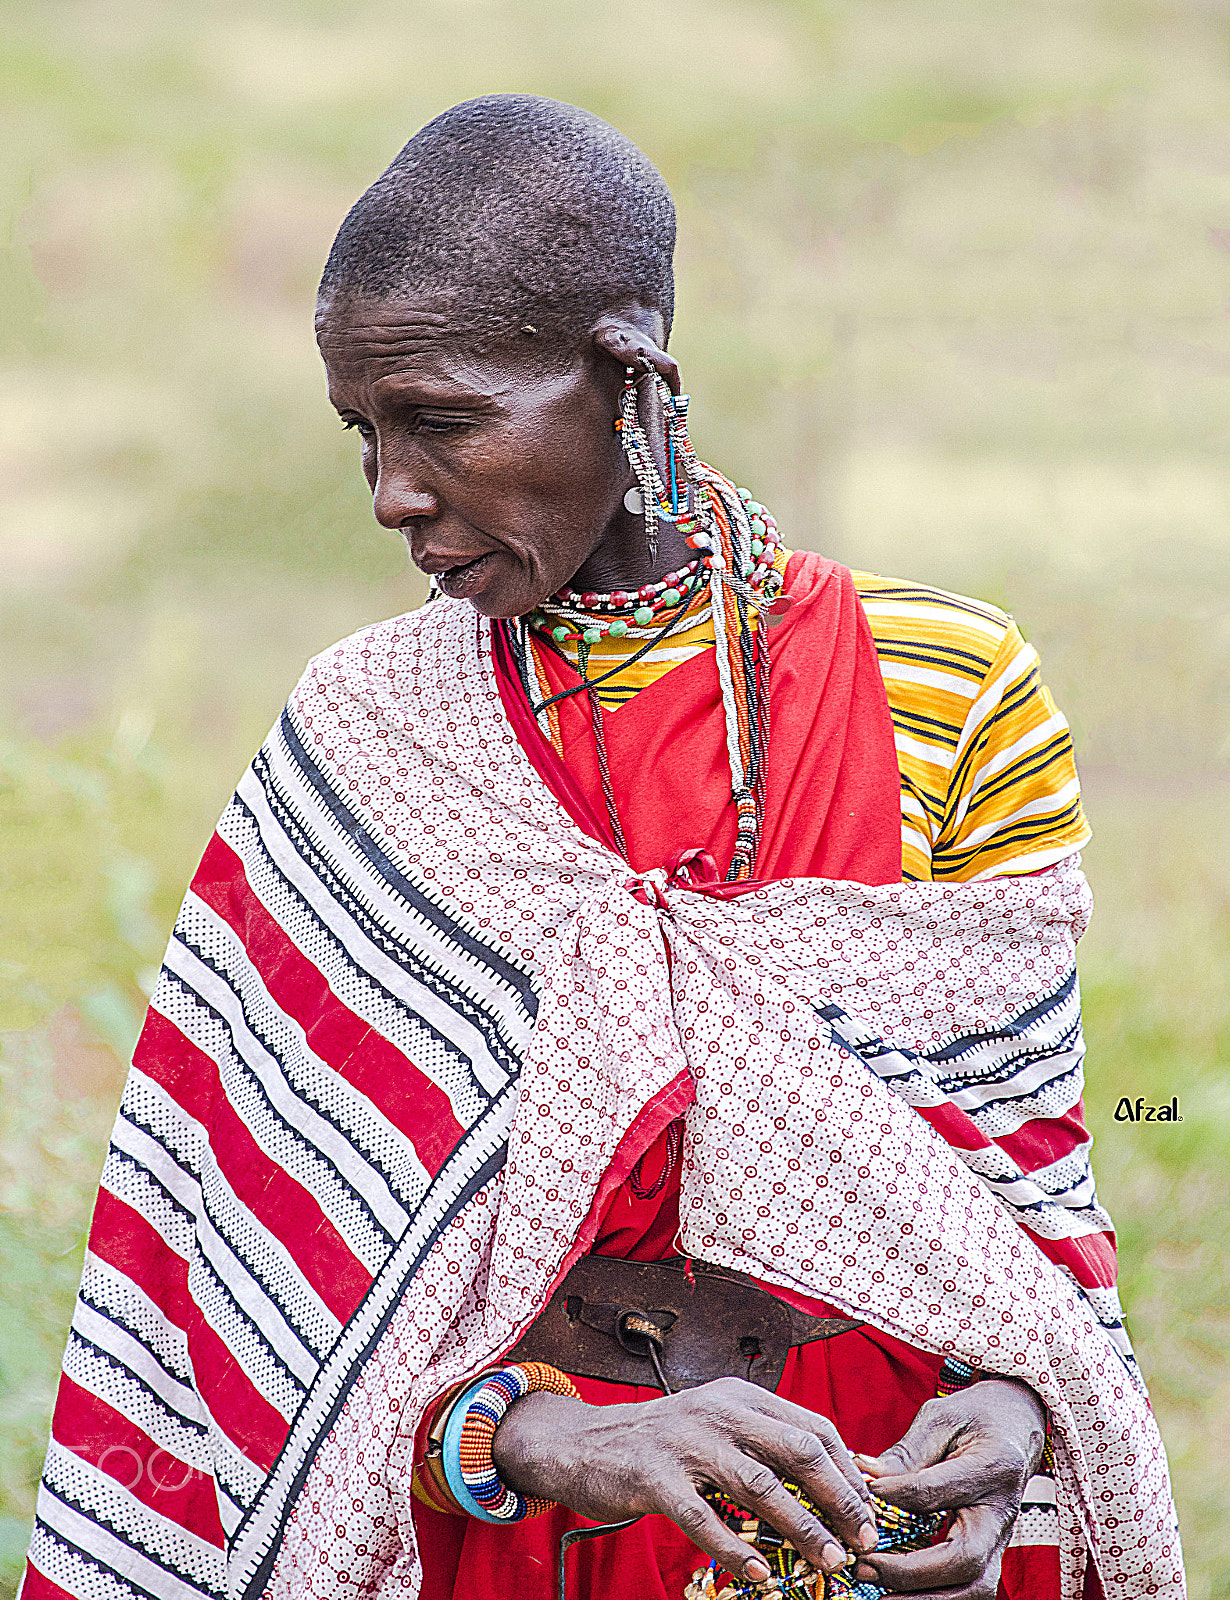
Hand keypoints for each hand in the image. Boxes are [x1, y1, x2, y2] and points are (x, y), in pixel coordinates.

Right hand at [491, 1375, 878, 1585]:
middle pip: (798, 1449)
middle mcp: (719, 1411)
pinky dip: (735, 1548)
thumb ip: (766, 1443)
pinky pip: (703, 1518)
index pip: (813, 1427)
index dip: (848, 1469)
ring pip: (760, 1485)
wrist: (584, 1443)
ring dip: (802, 1527)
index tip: (871, 1509)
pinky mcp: (654, 1477)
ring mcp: (686, 1442)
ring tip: (831, 1559)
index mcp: (741, 1396)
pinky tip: (759, 1572)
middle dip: (840, 1496)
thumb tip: (836, 1481)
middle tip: (864, 1537)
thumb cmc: (665, 1443)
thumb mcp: (718, 1425)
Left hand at [851, 1378, 1046, 1598]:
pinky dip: (934, 1597)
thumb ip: (907, 1452)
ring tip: (877, 1586)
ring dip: (924, 1597)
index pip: (938, 1492)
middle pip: (964, 1562)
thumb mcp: (942, 1418)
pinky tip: (897, 1590)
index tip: (864, 1493)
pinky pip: (968, 1588)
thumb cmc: (977, 1418)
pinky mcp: (990, 1555)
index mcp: (991, 1468)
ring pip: (973, 1589)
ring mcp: (999, 1541)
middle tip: (866, 1564)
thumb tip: (866, 1475)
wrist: (1017, 1426)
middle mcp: (1001, 1514)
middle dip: (911, 1572)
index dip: (897, 1496)